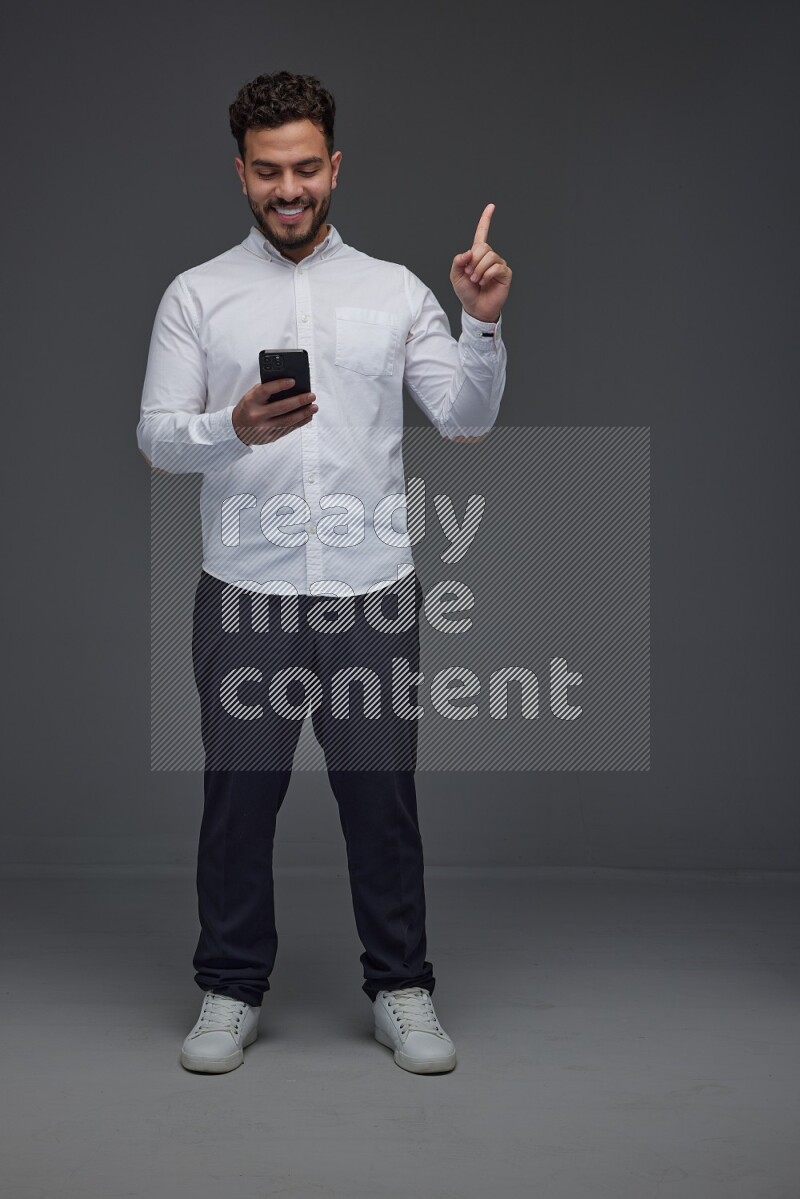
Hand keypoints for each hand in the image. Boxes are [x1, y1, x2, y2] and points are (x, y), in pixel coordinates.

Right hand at [232, 378, 317, 444]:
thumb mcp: (251, 396)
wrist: (236, 430)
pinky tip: (308, 416)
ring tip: (314, 407)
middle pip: (281, 407)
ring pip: (288, 421)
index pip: (266, 390)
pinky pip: (288, 429)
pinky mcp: (270, 437)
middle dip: (299, 401)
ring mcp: (264, 428)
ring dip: (304, 413)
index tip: (293, 381)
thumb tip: (290, 386)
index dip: (280, 385)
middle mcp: (257, 415)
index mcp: (251, 401)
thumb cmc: (248, 408)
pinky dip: (300, 422)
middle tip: (311, 395)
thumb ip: (266, 390)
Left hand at [450, 203, 511, 323]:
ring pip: (489, 256)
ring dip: (479, 270)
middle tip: (470, 275)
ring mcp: (498, 264)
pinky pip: (496, 267)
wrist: (475, 308)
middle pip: (483, 247)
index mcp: (477, 254)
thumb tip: (469, 252)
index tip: (491, 206)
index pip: (482, 233)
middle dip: (473, 262)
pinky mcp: (505, 273)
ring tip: (477, 280)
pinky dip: (487, 275)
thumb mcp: (455, 275)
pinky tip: (485, 283)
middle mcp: (489, 257)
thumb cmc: (466, 292)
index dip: (486, 220)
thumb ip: (458, 261)